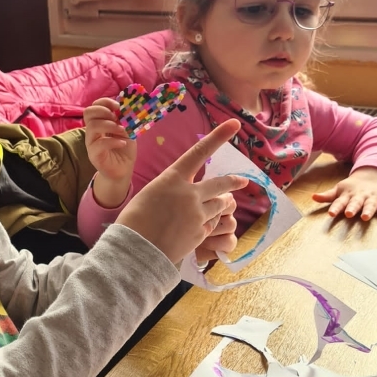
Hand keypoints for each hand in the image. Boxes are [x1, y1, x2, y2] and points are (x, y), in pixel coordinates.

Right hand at [84, 99, 135, 207]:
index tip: (119, 106)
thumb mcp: (127, 130)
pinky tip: (122, 143)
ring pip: (92, 126)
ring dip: (110, 125)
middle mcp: (92, 132)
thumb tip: (126, 107)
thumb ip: (125, 119)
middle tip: (117, 118)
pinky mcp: (94, 155)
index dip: (105, 102)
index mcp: (99, 123)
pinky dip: (113, 141)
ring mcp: (91, 143)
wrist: (123, 170)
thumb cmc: (124, 149)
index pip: (94, 106)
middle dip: (104, 111)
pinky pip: (99, 143)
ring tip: (123, 131)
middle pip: (88, 112)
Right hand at [116, 119, 247, 263]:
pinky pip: (211, 225)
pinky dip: (208, 225)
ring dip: (222, 205)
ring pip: (219, 206)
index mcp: (172, 178)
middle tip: (242, 181)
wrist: (136, 251)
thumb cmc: (134, 222)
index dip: (219, 136)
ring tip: (223, 205)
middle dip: (233, 182)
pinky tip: (198, 229)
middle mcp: (189, 193)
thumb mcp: (149, 195)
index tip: (235, 124)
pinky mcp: (200, 233)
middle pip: (220, 184)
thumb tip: (181, 195)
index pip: (199, 152)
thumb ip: (170, 190)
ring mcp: (197, 214)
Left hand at [312, 167, 376, 223]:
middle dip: (352, 208)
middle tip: (348, 214)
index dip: (336, 207)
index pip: (340, 201)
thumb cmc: (352, 187)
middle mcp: (360, 196)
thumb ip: (327, 196)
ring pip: (371, 204)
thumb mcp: (339, 190)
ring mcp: (372, 198)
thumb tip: (313, 197)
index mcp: (348, 195)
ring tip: (365, 217)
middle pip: (356, 202)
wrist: (372, 175)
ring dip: (368, 210)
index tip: (331, 214)